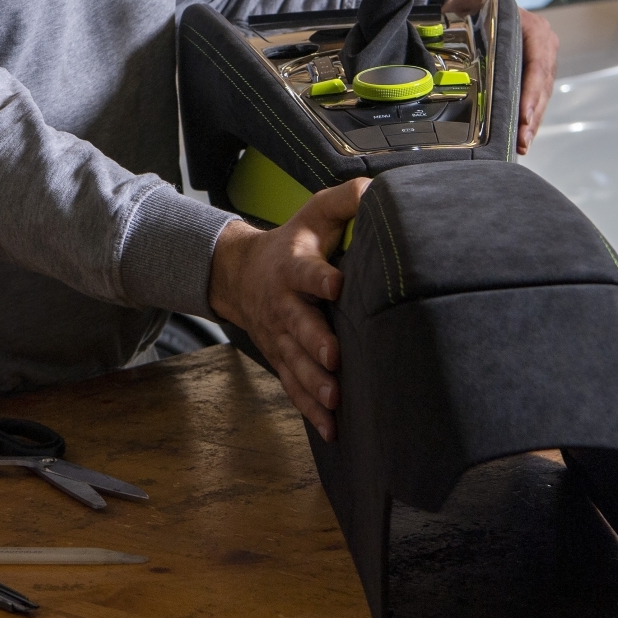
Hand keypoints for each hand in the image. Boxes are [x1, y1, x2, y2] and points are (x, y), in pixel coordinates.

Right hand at [207, 177, 369, 440]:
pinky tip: (331, 428)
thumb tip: (378, 189)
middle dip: (315, 343)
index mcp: (293, 266)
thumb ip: (346, 200)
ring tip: (335, 401)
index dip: (320, 278)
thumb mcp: (314, 212)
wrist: (239, 273)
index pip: (306, 271)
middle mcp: (283, 304)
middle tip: (334, 359)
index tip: (337, 285)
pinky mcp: (281, 358)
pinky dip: (310, 409)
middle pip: (298, 325)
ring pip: (294, 362)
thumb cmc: (292, 241)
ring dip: (313, 383)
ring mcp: (279, 335)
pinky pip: (293, 386)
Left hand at [443, 0, 557, 154]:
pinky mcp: (533, 76)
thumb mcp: (473, 0)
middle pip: (542, 86)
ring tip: (523, 144)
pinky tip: (522, 138)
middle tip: (523, 138)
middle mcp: (544, 46)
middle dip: (533, 114)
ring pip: (541, 96)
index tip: (525, 113)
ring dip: (532, 122)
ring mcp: (541, 63)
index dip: (533, 91)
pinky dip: (528, 118)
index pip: (538, 64)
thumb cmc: (471, 7)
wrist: (469, 9)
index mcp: (535, 30)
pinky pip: (534, 99)